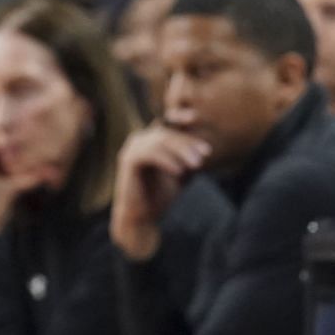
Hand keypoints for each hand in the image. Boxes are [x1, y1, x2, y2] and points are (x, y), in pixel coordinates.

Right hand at [110, 124, 207, 260]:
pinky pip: (150, 154)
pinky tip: (179, 171)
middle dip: (188, 142)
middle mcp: (139, 140)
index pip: (168, 124)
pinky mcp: (128, 160)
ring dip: (181, 151)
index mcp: (150, 140)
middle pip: (167, 133)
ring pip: (160, 141)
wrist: (142, 217)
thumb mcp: (180, 173)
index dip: (180, 117)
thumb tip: (207, 148)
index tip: (196, 118)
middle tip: (205, 154)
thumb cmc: (160, 195)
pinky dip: (166, 160)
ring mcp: (132, 148)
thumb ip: (187, 159)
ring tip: (197, 165)